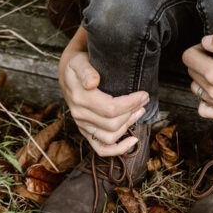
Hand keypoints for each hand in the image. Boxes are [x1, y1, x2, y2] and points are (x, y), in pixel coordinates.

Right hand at [58, 29, 148, 156]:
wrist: (68, 75)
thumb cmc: (78, 66)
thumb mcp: (79, 62)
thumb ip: (86, 71)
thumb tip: (93, 82)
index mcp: (80, 99)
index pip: (110, 108)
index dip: (131, 104)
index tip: (144, 94)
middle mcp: (80, 115)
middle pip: (113, 123)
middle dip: (132, 112)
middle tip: (144, 100)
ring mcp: (83, 126)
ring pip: (110, 136)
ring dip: (128, 126)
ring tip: (140, 112)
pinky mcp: (86, 132)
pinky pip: (100, 149)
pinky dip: (118, 150)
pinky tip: (132, 142)